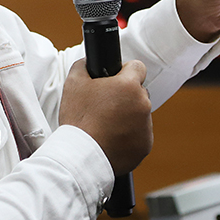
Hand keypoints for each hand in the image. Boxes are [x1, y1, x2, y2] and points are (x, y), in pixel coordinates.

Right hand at [59, 59, 152, 175]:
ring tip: (106, 125)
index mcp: (129, 86)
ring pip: (140, 114)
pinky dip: (129, 136)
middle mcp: (143, 104)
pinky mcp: (145, 146)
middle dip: (125, 96)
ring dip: (128, 116)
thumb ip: (84, 65)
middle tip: (105, 106)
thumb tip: (89, 62)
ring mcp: (146, 127)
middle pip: (138, 92)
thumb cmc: (78, 119)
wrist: (80, 156)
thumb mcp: (74, 82)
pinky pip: (139, 135)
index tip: (115, 79)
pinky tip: (111, 138)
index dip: (124, 71)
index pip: (138, 67)